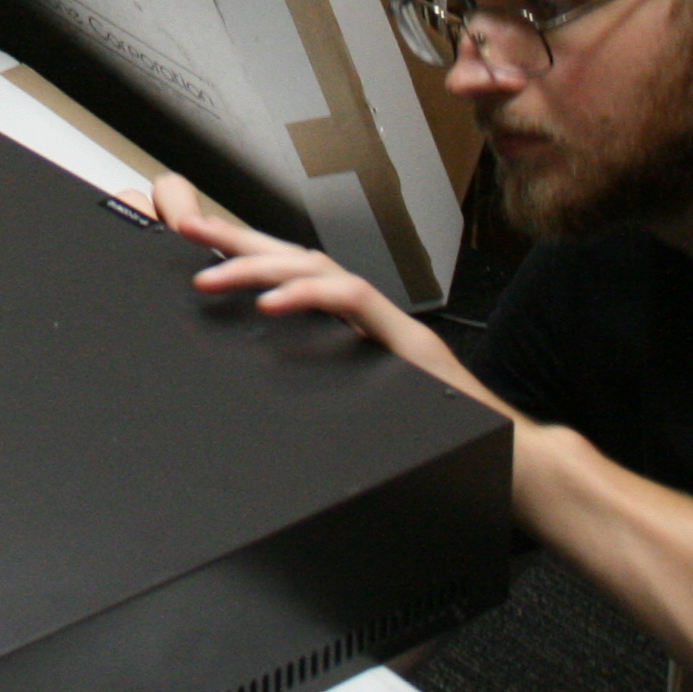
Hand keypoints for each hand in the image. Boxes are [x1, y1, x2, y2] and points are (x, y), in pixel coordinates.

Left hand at [139, 174, 512, 416]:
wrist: (509, 461)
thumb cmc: (436, 439)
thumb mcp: (354, 408)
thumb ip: (316, 387)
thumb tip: (256, 387)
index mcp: (347, 326)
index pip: (289, 272)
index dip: (240, 253)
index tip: (190, 240)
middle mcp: (365, 315)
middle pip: (295, 256)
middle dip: (236, 240)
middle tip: (184, 230)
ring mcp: (386, 322)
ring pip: (318, 267)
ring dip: (259, 266)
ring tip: (211, 274)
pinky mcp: (407, 340)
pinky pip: (353, 302)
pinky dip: (310, 295)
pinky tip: (273, 304)